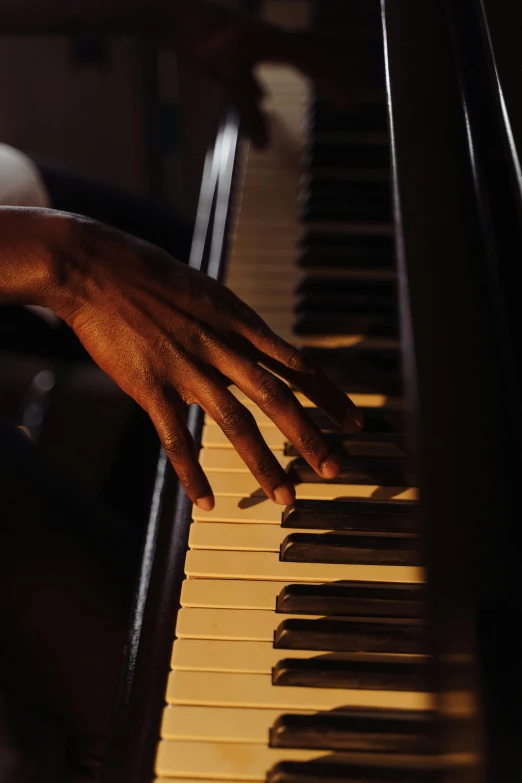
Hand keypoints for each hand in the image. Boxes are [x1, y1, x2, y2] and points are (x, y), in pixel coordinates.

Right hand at [50, 216, 361, 509]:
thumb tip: (252, 348)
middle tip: (334, 468)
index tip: (355, 421)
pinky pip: (177, 438)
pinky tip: (205, 501)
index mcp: (238, 323)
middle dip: (310, 437)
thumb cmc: (149, 275)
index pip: (297, 364)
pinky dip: (192, 473)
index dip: (329, 396)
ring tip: (285, 495)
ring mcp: (187, 369)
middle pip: (278, 398)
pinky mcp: (151, 387)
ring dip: (264, 463)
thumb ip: (232, 326)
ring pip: (236, 424)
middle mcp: (222, 347)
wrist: (96, 268)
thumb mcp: (206, 292)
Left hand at [170, 3, 354, 146]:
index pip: (313, 66)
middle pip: (307, 58)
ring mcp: (254, 42)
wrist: (175, 14)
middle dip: (326, 77)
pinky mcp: (237, 48)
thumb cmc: (207, 41)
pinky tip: (265, 96)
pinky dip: (271, 82)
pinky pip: (263, 66)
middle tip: (344, 94)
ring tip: (318, 88)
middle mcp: (271, 39)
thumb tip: (265, 147)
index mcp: (277, 43)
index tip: (348, 104)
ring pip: (287, 60)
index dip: (332, 86)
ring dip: (304, 74)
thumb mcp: (231, 80)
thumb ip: (250, 114)